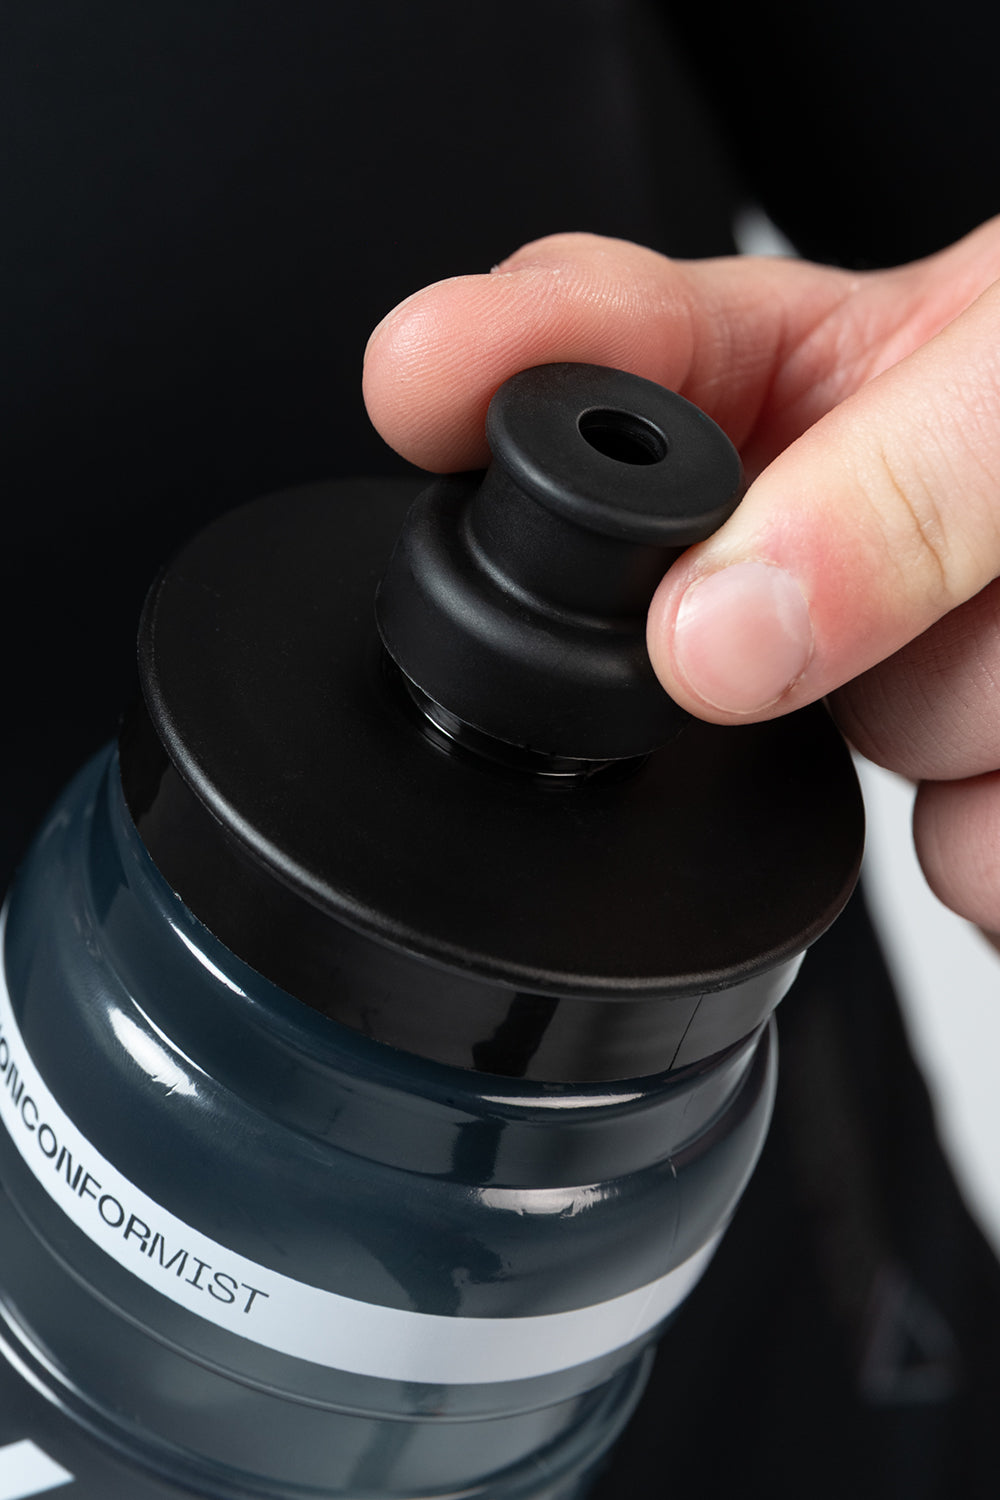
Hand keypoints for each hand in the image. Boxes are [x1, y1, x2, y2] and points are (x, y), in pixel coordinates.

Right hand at [363, 226, 999, 938]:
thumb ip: (891, 483)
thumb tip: (710, 631)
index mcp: (818, 386)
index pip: (612, 349)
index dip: (502, 358)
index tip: (422, 377)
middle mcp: (835, 538)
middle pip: (718, 625)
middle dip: (839, 607)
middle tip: (962, 559)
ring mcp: (901, 681)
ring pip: (870, 769)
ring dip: (997, 716)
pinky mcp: (983, 805)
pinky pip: (966, 868)